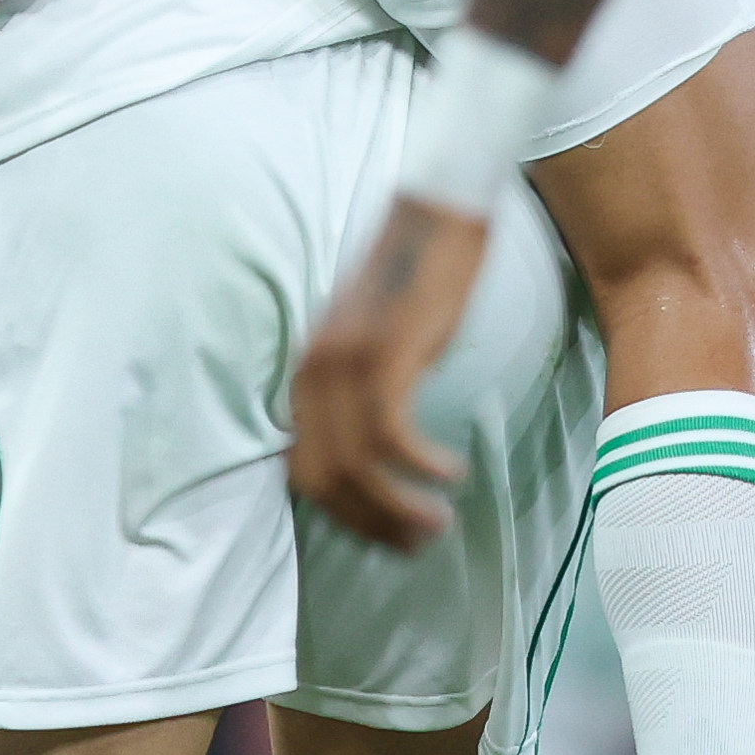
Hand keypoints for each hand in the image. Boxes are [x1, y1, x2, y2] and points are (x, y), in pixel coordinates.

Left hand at [289, 196, 487, 547]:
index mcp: (306, 376)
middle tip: (417, 543)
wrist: (436, 211)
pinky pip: (391, 434)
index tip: (389, 537)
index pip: (305, 473)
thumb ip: (362, 392)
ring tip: (435, 524)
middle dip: (372, 524)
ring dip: (398, 507)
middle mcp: (314, 374)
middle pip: (325, 480)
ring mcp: (344, 363)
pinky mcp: (383, 353)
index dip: (346, 517)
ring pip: (357, 466)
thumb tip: (376, 455)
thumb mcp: (376, 344)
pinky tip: (450, 473)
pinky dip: (420, 466)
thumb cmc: (416, 279)